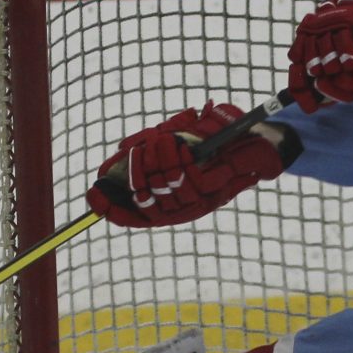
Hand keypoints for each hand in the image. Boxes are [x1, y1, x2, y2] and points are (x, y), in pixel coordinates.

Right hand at [87, 102, 286, 227]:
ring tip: (162, 140)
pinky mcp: (216, 193)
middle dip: (135, 171)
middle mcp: (180, 209)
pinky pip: (189, 179)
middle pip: (144, 200)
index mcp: (167, 202)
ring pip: (165, 187)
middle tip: (137, 149)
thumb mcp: (177, 136)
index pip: (130, 216)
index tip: (94, 194)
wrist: (259, 143)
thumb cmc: (215, 140)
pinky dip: (181, 159)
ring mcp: (198, 203)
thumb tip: (119, 150)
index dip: (110, 208)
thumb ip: (150, 141)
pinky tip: (181, 142)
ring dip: (160, 161)